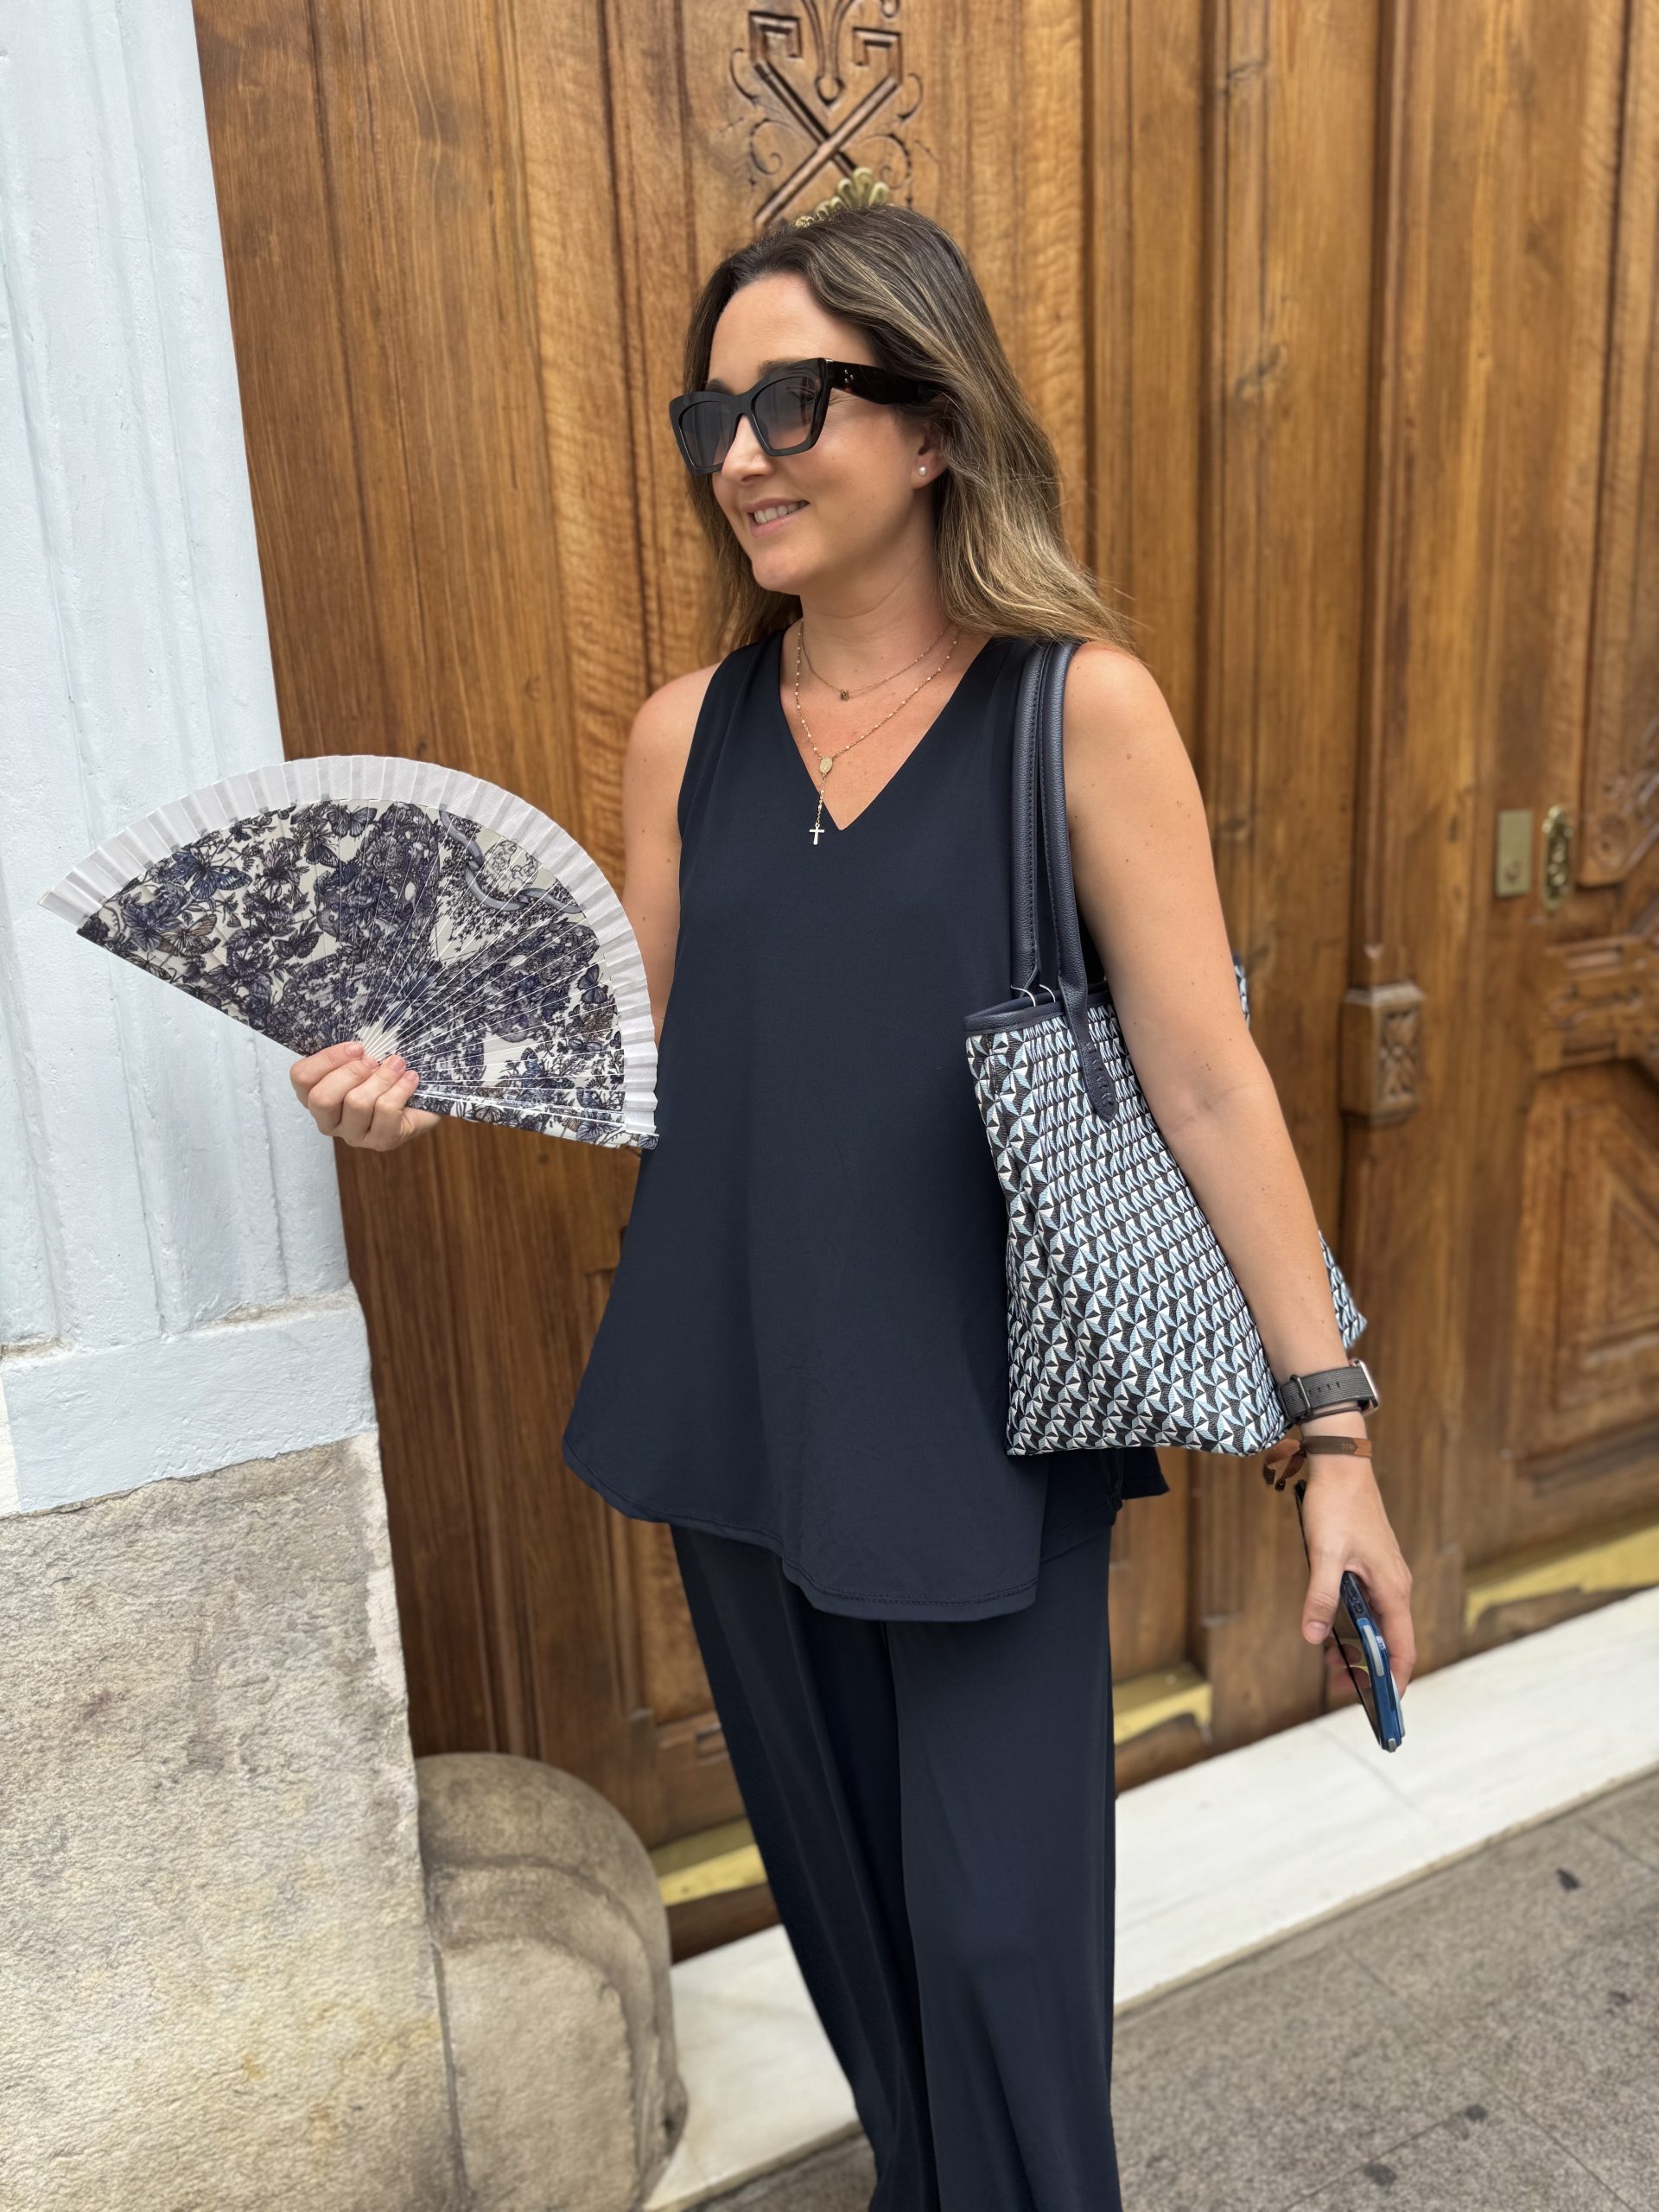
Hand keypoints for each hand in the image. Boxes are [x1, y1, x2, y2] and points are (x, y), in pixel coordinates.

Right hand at [289, 1040, 440, 1151]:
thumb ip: (348, 1052)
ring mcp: (353, 1135)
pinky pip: (386, 1111)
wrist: (424, 1096)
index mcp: (314, 1094)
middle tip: (373, 1059)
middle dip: (351, 1073)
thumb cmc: (385, 1073)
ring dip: (382, 1078)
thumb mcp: (361, 1058)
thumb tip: (355, 1043)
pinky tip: (410, 1079)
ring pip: (357, 1103)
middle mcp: (328, 1120)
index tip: (357, 1047)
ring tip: (398, 1065)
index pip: (301, 1077)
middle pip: (322, 1098)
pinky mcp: (380, 1141)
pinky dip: (401, 1089)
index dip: (327, 1059)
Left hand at [1268, 1418, 1415, 1697]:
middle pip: (1390, 1641)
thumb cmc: (1336, 1506)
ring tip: (1331, 1666)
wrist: (1341, 1464)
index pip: (1403, 1647)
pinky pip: (1369, 1607)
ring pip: (1378, 1625)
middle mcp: (1395, 1586)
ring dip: (1359, 1648)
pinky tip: (1331, 1632)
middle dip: (1370, 1671)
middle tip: (1341, 1691)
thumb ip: (1320, 1597)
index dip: (1395, 1680)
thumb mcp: (1324, 1556)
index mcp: (1392, 1589)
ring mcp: (1385, 1576)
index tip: (1384, 1707)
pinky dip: (1354, 1626)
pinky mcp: (1372, 1566)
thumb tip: (1314, 1637)